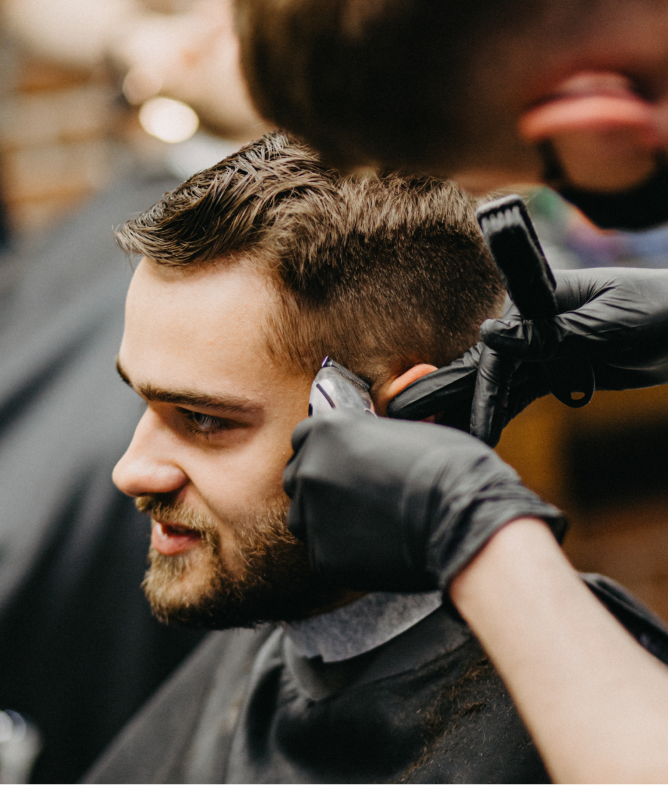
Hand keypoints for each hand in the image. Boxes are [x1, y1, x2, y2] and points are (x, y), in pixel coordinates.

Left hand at [283, 414, 564, 592]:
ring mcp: (312, 513)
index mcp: (328, 429)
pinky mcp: (323, 555)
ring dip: (325, 519)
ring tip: (365, 524)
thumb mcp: (404, 429)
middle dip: (321, 485)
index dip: (323, 451)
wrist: (462, 518)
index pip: (303, 437)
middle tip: (355, 497)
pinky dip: (342, 553)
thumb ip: (370, 436)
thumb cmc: (447, 467)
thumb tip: (369, 444)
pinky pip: (322, 552)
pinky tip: (375, 548)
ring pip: (303, 517)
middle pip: (298, 477)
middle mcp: (311, 467)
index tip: (341, 463)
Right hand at [388, 268, 667, 445]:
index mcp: (540, 299)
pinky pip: (523, 395)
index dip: (462, 376)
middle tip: (407, 417)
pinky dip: (501, 413)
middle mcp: (534, 324)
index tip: (433, 402)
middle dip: (449, 392)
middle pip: (485, 363)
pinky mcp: (558, 370)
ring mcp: (545, 348)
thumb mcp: (604, 320)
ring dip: (471, 409)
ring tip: (436, 433)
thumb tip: (491, 336)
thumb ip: (549, 333)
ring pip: (500, 384)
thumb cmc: (656, 309)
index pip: (493, 343)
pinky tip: (478, 430)